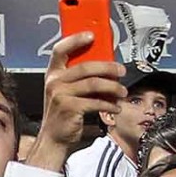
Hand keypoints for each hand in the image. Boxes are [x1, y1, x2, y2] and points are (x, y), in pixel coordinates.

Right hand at [24, 33, 125, 171]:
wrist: (53, 141)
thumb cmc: (63, 117)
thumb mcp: (66, 93)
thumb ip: (79, 80)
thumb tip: (104, 69)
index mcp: (53, 75)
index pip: (60, 50)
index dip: (76, 39)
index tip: (92, 35)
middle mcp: (54, 82)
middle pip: (85, 66)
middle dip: (108, 67)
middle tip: (121, 71)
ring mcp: (61, 94)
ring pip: (94, 83)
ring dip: (112, 87)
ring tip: (122, 92)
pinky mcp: (70, 108)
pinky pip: (95, 101)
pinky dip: (108, 104)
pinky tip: (115, 107)